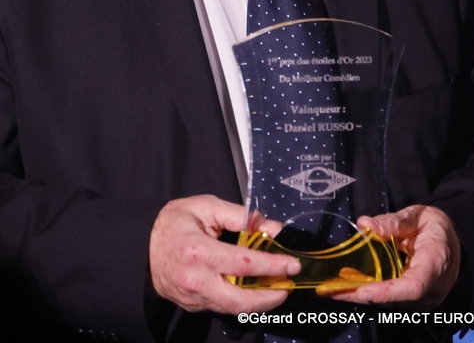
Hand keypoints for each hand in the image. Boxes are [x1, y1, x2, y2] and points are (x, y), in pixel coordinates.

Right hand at [149, 195, 299, 313]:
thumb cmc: (173, 222)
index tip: (291, 264)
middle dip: (270, 297)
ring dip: (260, 302)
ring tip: (277, 288)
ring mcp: (194, 298)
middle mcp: (197, 280)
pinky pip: (223, 306)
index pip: (243, 264)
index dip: (271, 266)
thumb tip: (271, 227)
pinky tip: (255, 290)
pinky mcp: (194, 306)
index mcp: (199, 252)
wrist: (140, 248)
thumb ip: (239, 216)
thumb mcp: (205, 207)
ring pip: (234, 309)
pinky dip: (243, 301)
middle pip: (240, 300)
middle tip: (288, 286)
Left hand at [325, 205, 460, 306]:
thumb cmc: (436, 227)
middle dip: (362, 295)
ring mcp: (423, 298)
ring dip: (360, 296)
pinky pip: (390, 299)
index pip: (413, 286)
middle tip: (330, 290)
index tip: (361, 290)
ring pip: (390, 302)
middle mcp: (431, 289)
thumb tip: (365, 223)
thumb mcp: (418, 215)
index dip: (386, 292)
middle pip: (395, 299)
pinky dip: (368, 293)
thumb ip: (394, 221)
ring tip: (330, 289)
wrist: (454, 243)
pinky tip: (345, 287)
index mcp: (435, 263)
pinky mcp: (414, 300)